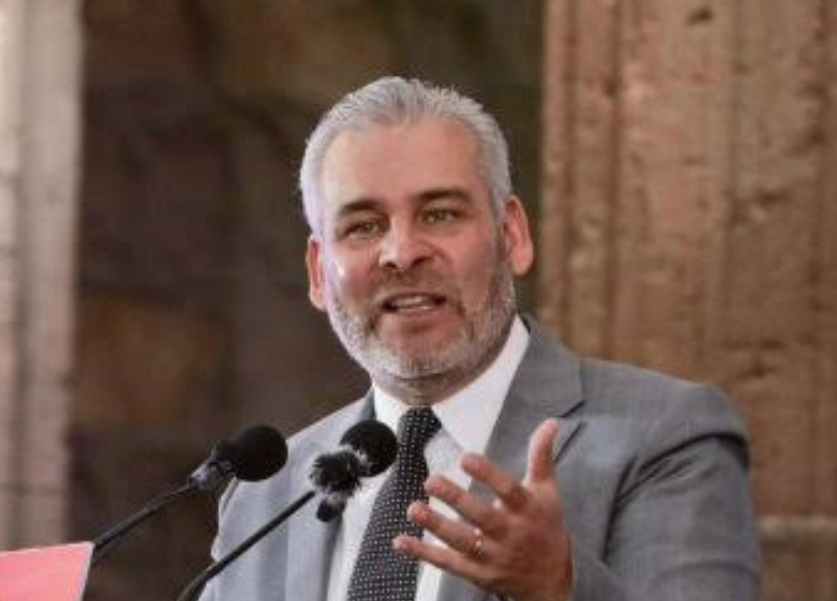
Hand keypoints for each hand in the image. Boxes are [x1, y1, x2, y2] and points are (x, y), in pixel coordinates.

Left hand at [394, 419, 572, 600]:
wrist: (551, 578)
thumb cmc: (545, 525)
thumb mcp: (547, 490)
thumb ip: (542, 456)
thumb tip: (551, 423)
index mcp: (527, 509)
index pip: (508, 490)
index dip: (487, 474)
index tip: (465, 457)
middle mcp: (510, 533)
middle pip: (481, 517)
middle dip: (456, 499)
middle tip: (431, 481)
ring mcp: (492, 556)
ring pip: (462, 542)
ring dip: (436, 526)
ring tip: (414, 509)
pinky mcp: (477, 572)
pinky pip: (447, 563)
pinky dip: (423, 553)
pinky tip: (401, 541)